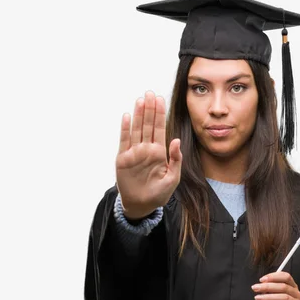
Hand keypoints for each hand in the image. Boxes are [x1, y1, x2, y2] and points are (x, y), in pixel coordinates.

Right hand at [116, 91, 181, 219]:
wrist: (142, 206)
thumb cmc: (158, 194)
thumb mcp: (172, 179)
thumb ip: (175, 160)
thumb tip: (176, 140)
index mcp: (159, 153)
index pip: (159, 129)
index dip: (159, 114)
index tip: (160, 99)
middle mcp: (146, 149)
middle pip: (147, 125)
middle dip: (149, 109)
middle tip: (150, 93)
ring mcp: (134, 153)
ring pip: (136, 129)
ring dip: (138, 115)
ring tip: (140, 100)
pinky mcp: (123, 159)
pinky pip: (124, 141)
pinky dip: (125, 129)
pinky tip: (126, 116)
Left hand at [252, 272, 299, 299]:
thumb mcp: (276, 298)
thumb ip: (271, 292)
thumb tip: (260, 286)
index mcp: (293, 287)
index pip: (286, 276)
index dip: (274, 276)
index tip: (261, 280)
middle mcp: (297, 294)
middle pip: (284, 287)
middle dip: (268, 287)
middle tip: (255, 288)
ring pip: (285, 298)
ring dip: (269, 297)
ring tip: (258, 299)